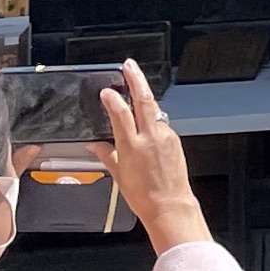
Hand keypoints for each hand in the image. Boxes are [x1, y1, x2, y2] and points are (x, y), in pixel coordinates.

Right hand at [100, 61, 207, 256]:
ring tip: (136, 89)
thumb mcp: (117, 175)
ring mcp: (165, 136)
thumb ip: (106, 154)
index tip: (106, 91)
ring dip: (145, 99)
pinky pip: (162, 123)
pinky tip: (147, 124)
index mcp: (132, 146)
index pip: (121, 114)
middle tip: (129, 65)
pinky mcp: (175, 139)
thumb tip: (94, 145)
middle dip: (136, 79)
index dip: (113, 100)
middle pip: (144, 100)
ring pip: (154, 110)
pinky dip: (153, 119)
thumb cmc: (143, 195)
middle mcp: (150, 137)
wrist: (170, 205)